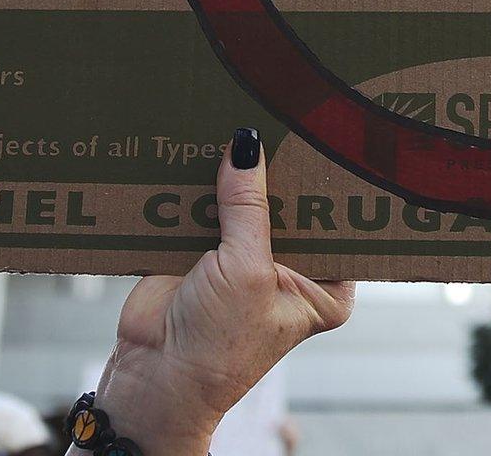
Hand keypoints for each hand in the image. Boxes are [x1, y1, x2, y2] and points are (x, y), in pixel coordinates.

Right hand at [86, 128, 354, 455]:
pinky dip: (195, 185)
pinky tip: (196, 146)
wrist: (153, 378)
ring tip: (235, 119)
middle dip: (278, 170)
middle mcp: (289, 269)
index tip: (330, 133)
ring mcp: (244, 259)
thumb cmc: (218, 346)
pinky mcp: (200, 251)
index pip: (337, 222)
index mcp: (324, 285)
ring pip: (244, 202)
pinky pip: (203, 207)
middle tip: (281, 113)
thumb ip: (248, 207)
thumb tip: (247, 146)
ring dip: (234, 173)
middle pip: (288, 205)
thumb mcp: (247, 270)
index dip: (329, 183)